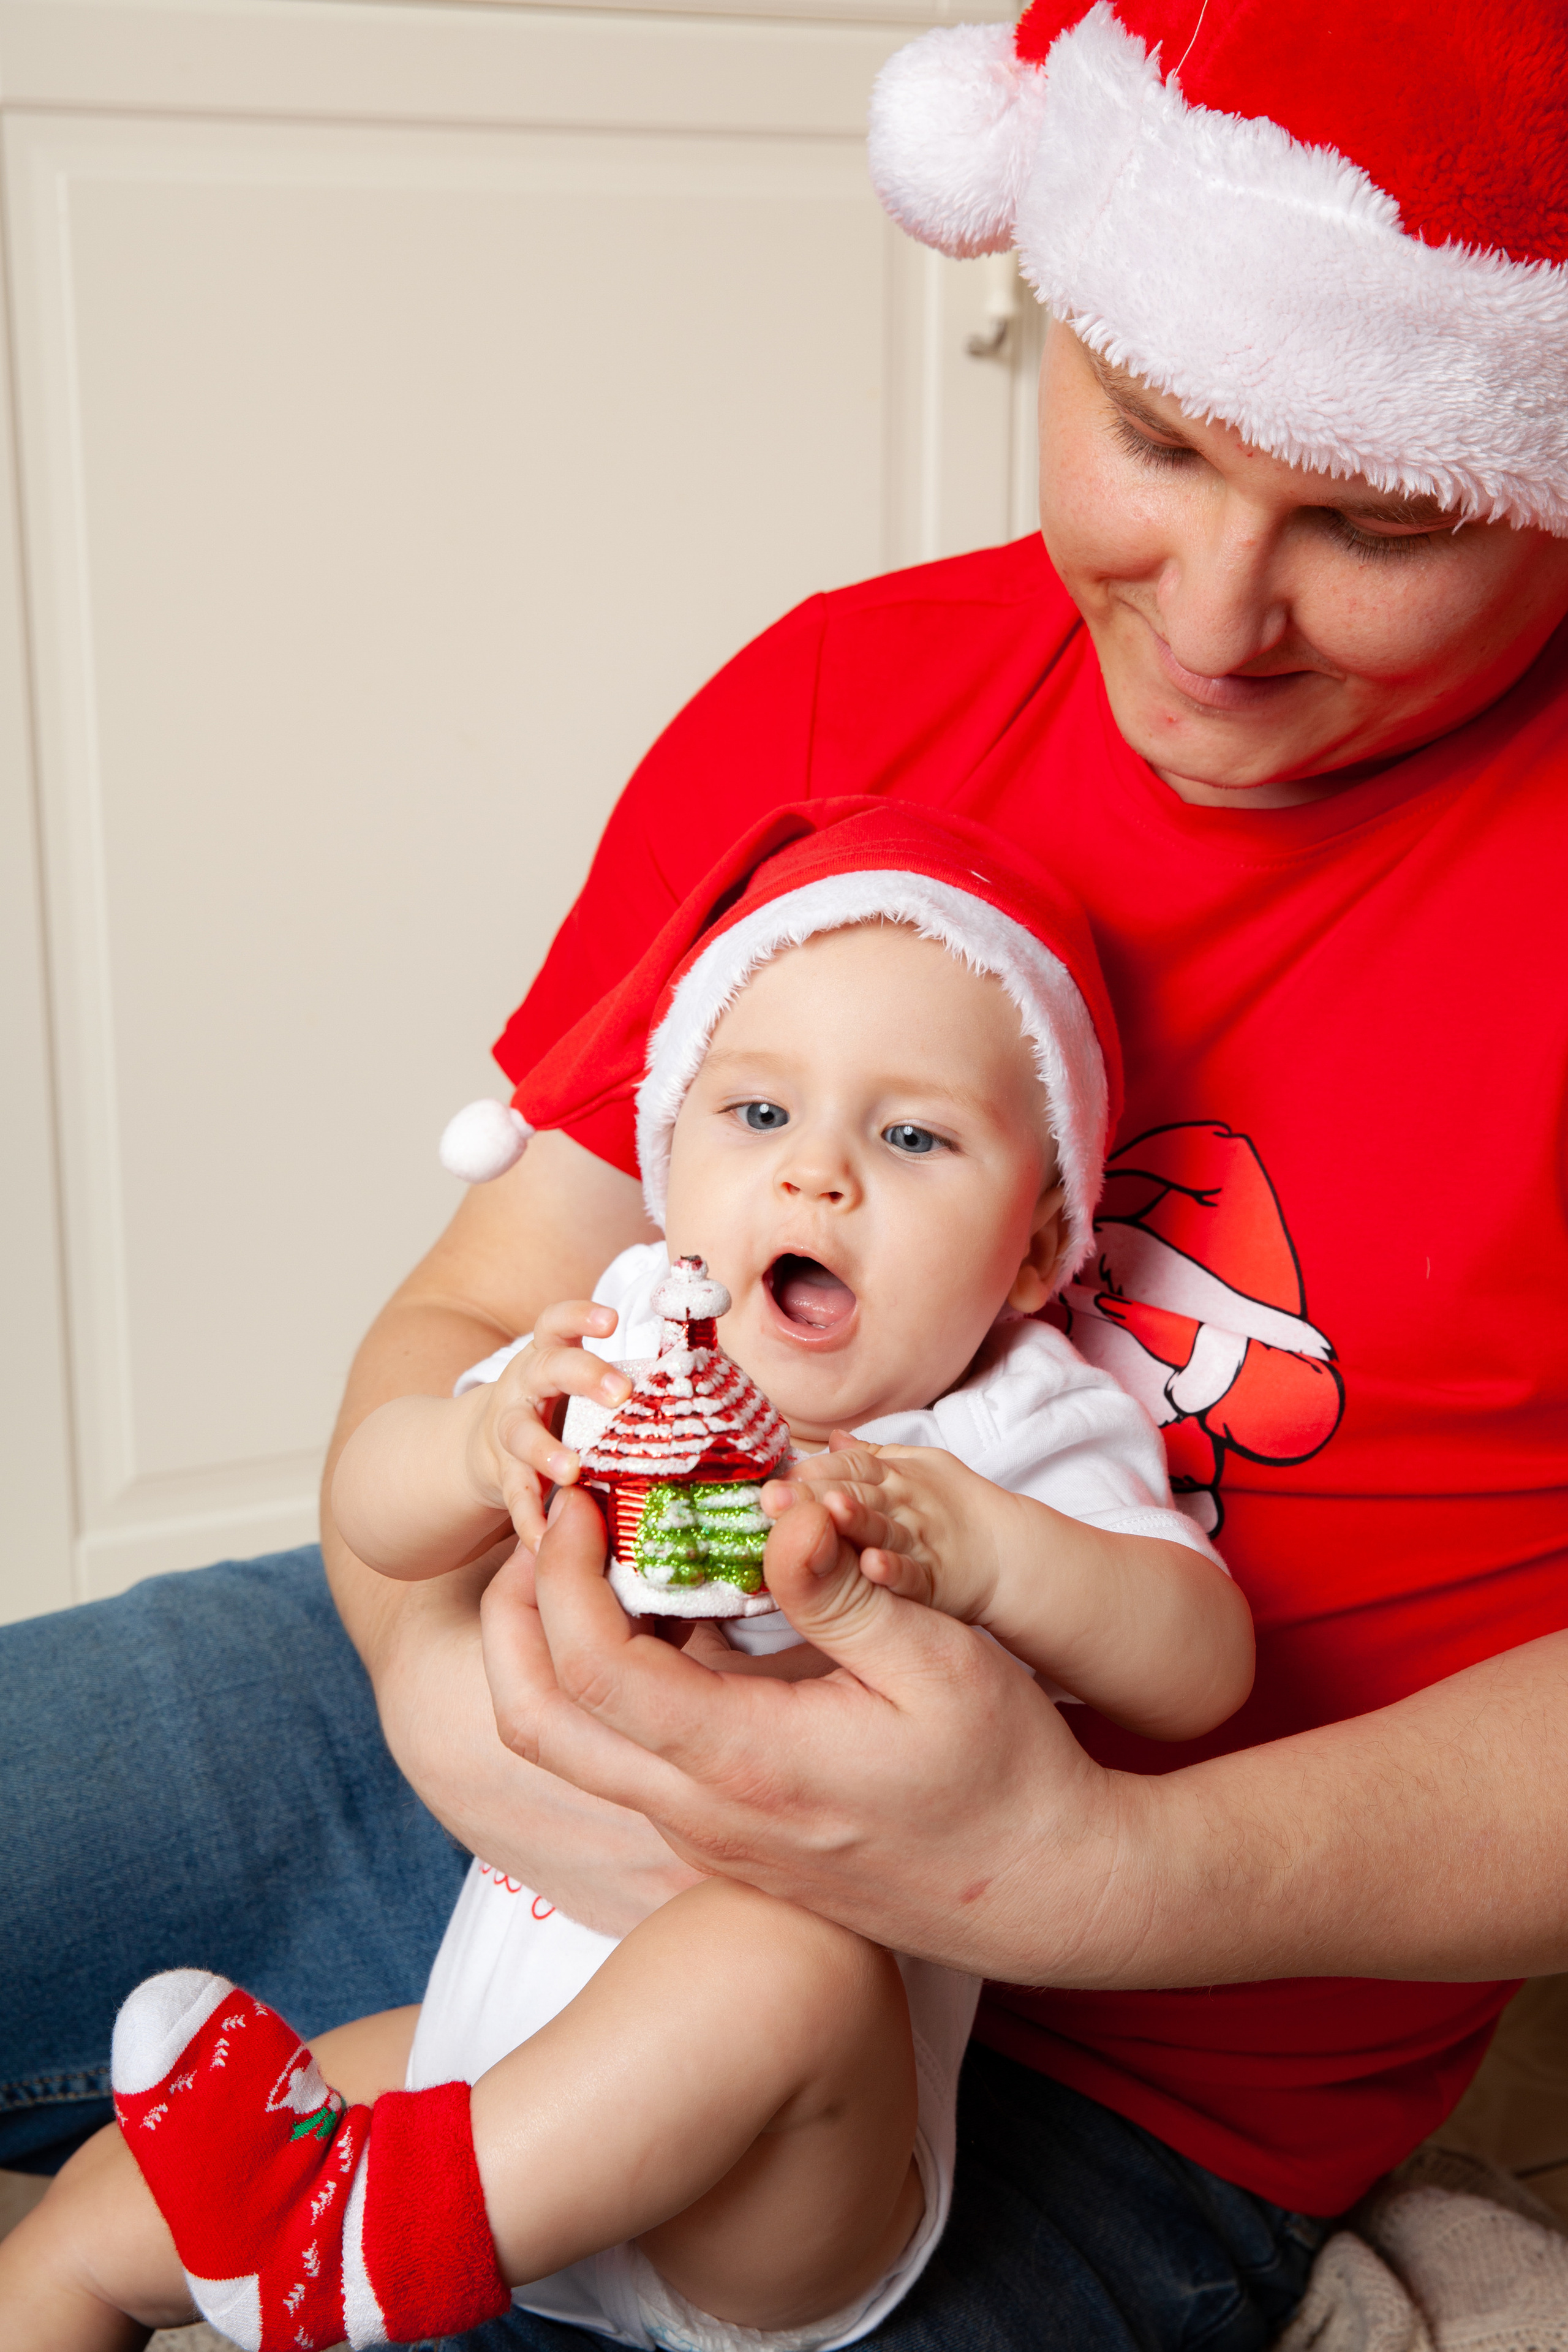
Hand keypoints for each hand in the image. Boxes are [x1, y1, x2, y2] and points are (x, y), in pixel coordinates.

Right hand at [467, 1298, 632, 1550]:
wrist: (484, 1444)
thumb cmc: (560, 1409)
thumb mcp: (581, 1384)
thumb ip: (630, 1384)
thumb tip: (716, 1384)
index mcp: (551, 1355)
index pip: (559, 1321)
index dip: (582, 1315)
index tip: (612, 1320)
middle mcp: (526, 1384)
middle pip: (549, 1368)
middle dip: (585, 1376)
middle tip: (621, 1393)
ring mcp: (509, 1426)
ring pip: (520, 1432)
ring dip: (546, 1451)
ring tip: (571, 1473)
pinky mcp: (501, 1471)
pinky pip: (514, 1494)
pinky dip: (529, 1518)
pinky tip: (545, 1540)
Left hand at [480, 1485, 1140, 1979]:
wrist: (1042, 1891)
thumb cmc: (1004, 1773)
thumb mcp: (941, 1661)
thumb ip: (842, 1588)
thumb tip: (774, 1512)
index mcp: (745, 1762)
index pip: (591, 1668)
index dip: (562, 1573)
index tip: (588, 1497)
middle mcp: (702, 1812)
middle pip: (537, 1722)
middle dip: (513, 1615)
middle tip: (550, 1524)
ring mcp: (708, 1832)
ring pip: (576, 1746)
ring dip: (558, 1645)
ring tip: (604, 1550)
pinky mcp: (728, 1833)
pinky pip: (632, 1754)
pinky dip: (615, 1678)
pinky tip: (675, 1609)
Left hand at [763, 1437, 1020, 1624]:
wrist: (1008, 1554)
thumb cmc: (955, 1510)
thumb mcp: (919, 1468)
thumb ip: (873, 1456)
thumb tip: (832, 1439)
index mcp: (895, 1477)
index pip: (850, 1466)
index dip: (814, 1470)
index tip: (778, 1477)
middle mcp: (903, 1504)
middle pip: (857, 1493)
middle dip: (817, 1494)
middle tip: (778, 1496)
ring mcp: (919, 1540)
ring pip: (882, 1528)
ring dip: (855, 1520)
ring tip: (828, 1513)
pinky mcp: (934, 1577)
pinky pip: (912, 1573)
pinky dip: (892, 1570)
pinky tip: (871, 1567)